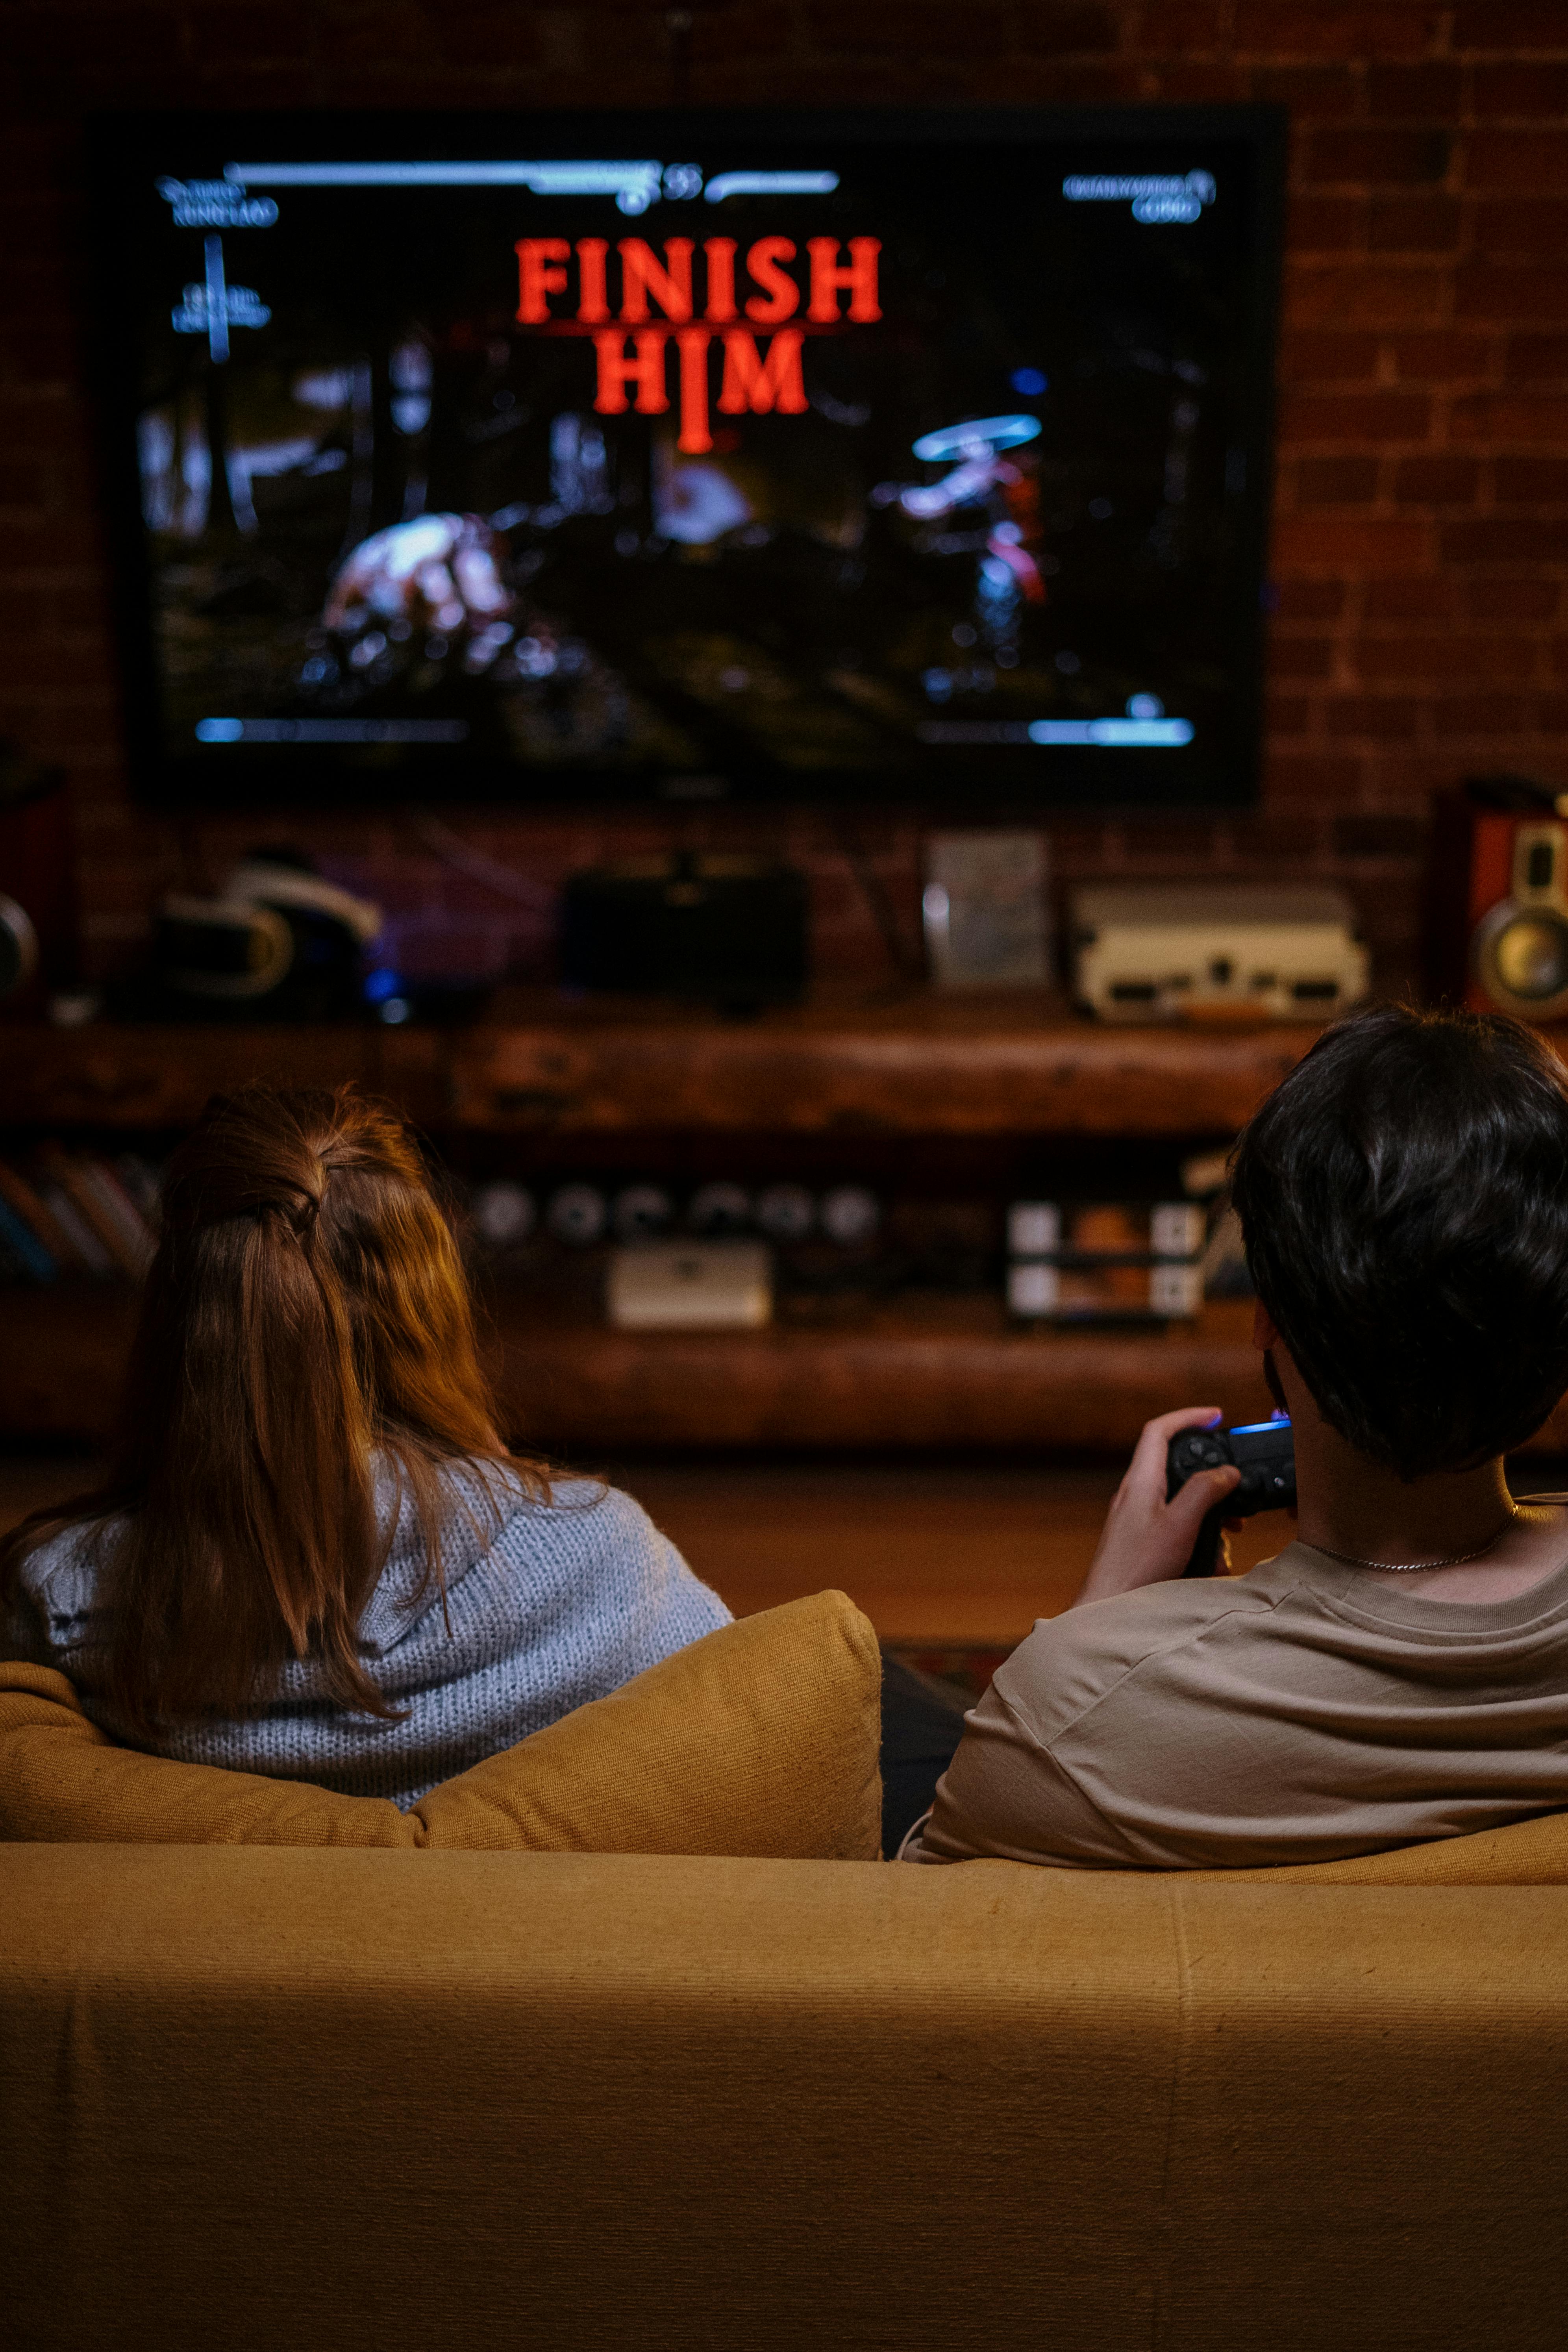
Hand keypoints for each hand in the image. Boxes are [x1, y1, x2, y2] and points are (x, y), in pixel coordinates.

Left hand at [1071, 1407, 1242, 1607]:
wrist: (1107, 1608)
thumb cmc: (1137, 1568)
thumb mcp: (1180, 1524)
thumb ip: (1204, 1492)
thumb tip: (1226, 1471)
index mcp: (1140, 1480)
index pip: (1159, 1430)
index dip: (1188, 1416)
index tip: (1216, 1415)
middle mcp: (1134, 1494)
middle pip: (1174, 1464)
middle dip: (1209, 1474)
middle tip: (1235, 1487)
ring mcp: (1135, 1518)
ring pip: (1179, 1499)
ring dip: (1208, 1512)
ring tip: (1231, 1531)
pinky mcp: (1140, 1540)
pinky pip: (1174, 1526)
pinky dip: (1197, 1535)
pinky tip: (1212, 1560)